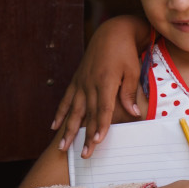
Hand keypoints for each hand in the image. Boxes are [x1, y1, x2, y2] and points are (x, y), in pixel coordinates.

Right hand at [52, 17, 145, 156]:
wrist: (111, 33)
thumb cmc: (125, 53)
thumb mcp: (132, 71)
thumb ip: (129, 93)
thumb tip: (134, 114)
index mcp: (106, 82)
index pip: (103, 109)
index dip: (100, 126)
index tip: (97, 141)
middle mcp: (90, 84)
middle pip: (87, 115)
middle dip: (85, 136)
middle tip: (83, 154)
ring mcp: (81, 83)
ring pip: (73, 111)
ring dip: (68, 130)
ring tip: (63, 147)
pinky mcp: (76, 80)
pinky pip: (66, 99)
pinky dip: (60, 113)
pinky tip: (54, 126)